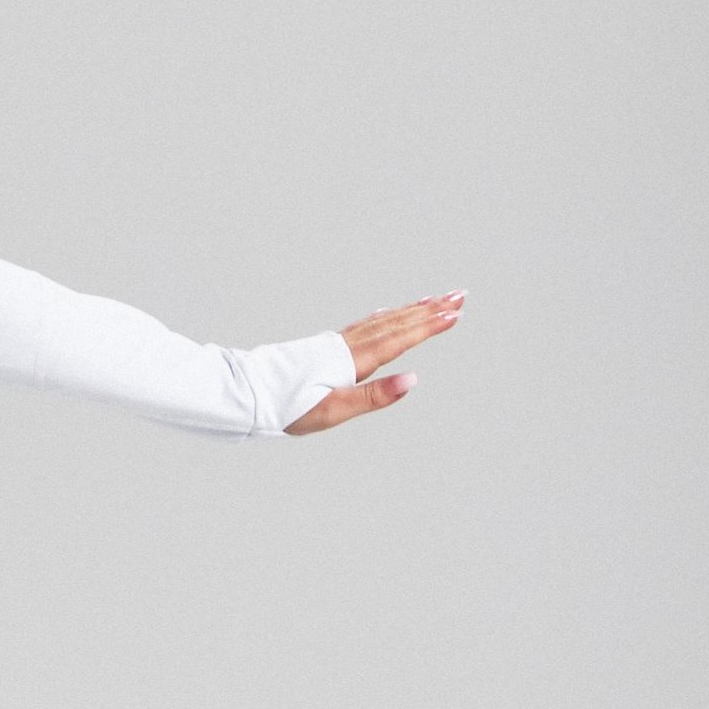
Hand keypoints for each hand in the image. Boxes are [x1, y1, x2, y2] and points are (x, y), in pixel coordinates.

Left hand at [284, 292, 464, 433]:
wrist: (248, 394)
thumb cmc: (288, 408)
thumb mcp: (332, 411)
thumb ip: (373, 397)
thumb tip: (412, 380)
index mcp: (352, 361)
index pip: (399, 339)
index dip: (428, 327)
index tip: (455, 314)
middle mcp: (347, 346)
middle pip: (396, 323)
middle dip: (430, 310)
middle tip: (460, 296)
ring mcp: (336, 343)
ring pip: (383, 320)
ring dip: (412, 310)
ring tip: (436, 300)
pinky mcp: (326, 346)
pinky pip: (366, 324)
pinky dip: (386, 315)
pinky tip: (391, 313)